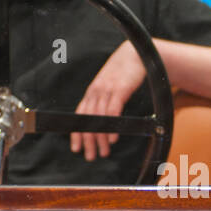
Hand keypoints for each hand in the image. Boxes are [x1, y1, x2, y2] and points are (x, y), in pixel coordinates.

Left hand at [71, 41, 144, 160]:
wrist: (134, 55)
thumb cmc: (123, 75)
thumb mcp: (109, 88)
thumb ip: (104, 103)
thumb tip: (102, 122)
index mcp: (92, 93)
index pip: (80, 116)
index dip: (76, 133)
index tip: (76, 149)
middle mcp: (96, 92)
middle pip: (88, 121)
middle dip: (88, 141)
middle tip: (91, 156)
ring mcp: (107, 90)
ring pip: (99, 119)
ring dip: (100, 138)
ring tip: (104, 151)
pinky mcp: (120, 89)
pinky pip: (112, 111)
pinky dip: (111, 126)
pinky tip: (112, 138)